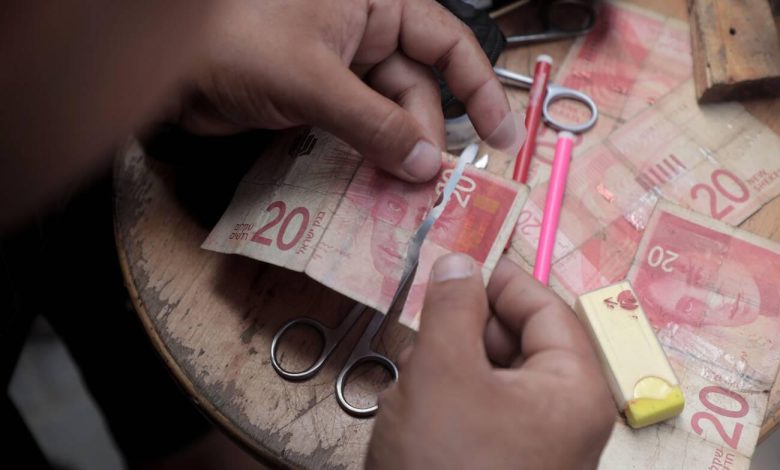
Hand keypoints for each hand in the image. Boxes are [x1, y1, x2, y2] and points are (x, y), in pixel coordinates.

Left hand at [179, 0, 521, 181]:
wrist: (164, 67)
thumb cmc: (236, 43)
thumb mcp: (313, 80)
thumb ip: (374, 123)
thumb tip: (426, 164)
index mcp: (376, 4)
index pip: (447, 43)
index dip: (480, 88)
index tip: (501, 136)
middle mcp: (365, 32)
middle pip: (416, 90)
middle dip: (422, 136)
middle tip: (425, 184)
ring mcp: (341, 69)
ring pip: (387, 116)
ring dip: (394, 154)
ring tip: (399, 192)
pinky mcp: (318, 101)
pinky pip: (357, 131)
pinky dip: (366, 158)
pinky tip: (375, 185)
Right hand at [367, 254, 614, 468]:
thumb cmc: (446, 462)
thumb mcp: (443, 371)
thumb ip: (451, 307)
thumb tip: (460, 259)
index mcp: (573, 388)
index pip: (546, 308)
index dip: (501, 279)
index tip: (457, 260)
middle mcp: (565, 416)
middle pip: (519, 341)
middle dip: (467, 328)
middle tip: (423, 321)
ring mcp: (535, 445)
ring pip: (491, 376)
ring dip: (448, 365)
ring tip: (414, 381)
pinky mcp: (502, 463)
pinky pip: (479, 411)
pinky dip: (446, 399)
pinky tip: (414, 412)